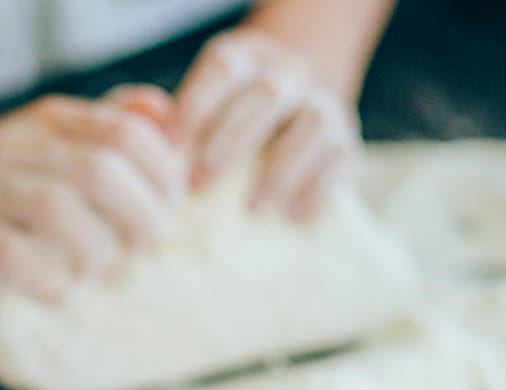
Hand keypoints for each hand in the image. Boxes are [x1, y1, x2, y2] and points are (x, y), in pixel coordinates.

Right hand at [0, 88, 184, 299]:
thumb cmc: (8, 171)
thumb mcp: (58, 135)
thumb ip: (114, 125)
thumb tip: (168, 121)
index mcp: (52, 119)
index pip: (125, 133)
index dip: (162, 174)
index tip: (170, 206)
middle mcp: (18, 145)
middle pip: (97, 171)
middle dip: (139, 217)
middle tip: (146, 246)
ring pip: (56, 211)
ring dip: (94, 252)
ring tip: (97, 268)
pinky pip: (13, 257)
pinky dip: (48, 281)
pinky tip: (59, 288)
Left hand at [174, 28, 360, 219]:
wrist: (291, 106)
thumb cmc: (228, 114)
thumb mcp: (201, 103)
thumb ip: (177, 122)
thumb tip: (160, 144)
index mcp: (247, 57)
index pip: (223, 68)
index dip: (196, 106)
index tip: (173, 150)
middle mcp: (289, 71)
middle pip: (267, 94)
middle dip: (230, 143)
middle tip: (198, 186)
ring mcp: (323, 101)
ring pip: (313, 123)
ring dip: (280, 170)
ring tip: (252, 210)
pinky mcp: (345, 139)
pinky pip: (340, 158)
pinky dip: (316, 189)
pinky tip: (290, 216)